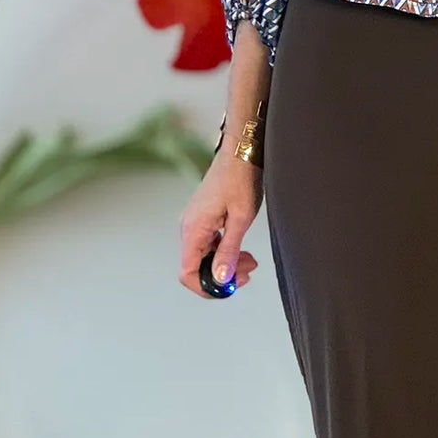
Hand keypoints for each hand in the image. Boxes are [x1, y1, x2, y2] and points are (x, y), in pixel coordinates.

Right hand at [178, 150, 263, 297]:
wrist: (241, 150)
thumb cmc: (241, 178)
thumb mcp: (240, 218)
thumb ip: (229, 250)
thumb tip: (220, 280)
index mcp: (193, 229)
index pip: (188, 273)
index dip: (207, 287)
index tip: (229, 288)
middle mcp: (189, 227)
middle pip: (197, 265)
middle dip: (222, 275)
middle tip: (248, 272)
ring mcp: (195, 221)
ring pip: (205, 255)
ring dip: (226, 263)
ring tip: (250, 261)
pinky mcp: (203, 216)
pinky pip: (209, 243)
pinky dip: (224, 249)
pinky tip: (242, 249)